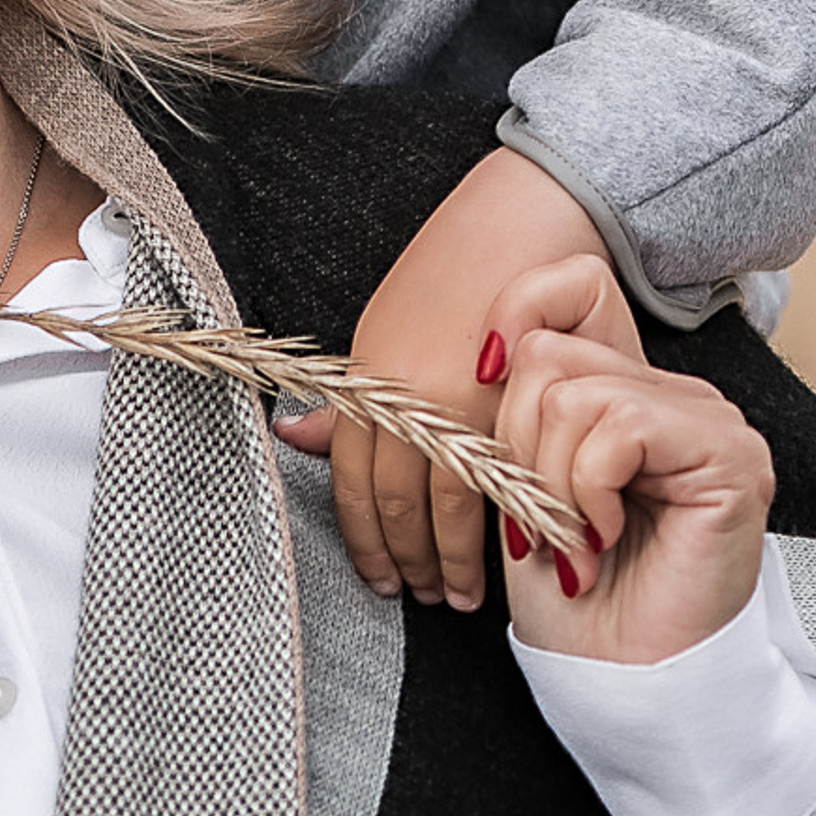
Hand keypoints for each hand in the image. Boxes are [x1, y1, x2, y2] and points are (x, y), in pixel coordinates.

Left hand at [278, 149, 604, 609]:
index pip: (350, 476)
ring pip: (446, 503)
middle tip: (417, 595)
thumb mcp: (383, 331)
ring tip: (458, 595)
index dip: (362, 534)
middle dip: (404, 557)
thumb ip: (348, 397)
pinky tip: (504, 558)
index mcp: (365, 373)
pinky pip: (498, 482)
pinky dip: (497, 529)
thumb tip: (297, 440)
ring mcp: (461, 395)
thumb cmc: (448, 277)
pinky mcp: (515, 398)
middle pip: (394, 497)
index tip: (377, 573)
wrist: (518, 220)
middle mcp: (406, 389)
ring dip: (451, 559)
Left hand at [493, 256, 773, 662]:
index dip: (506, 339)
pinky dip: (588, 490)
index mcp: (624, 386)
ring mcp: (709, 420)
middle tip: (540, 518)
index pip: (555, 300)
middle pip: (545, 354)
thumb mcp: (508, 477)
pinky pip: (618, 425)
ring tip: (573, 538)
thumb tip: (409, 377)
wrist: (615, 673)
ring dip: (549, 482)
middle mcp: (674, 392)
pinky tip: (605, 539)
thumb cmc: (563, 586)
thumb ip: (494, 409)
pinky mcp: (730, 457)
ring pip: (574, 392)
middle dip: (515, 448)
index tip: (485, 413)